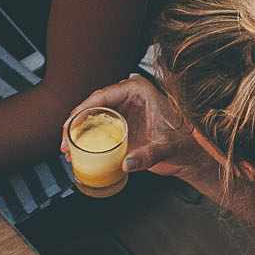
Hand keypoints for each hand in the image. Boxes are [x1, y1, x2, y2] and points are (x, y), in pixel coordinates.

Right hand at [74, 75, 200, 178]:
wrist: (189, 154)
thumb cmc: (183, 143)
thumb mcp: (165, 148)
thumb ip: (147, 156)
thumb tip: (126, 164)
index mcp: (137, 90)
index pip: (103, 95)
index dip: (83, 109)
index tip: (71, 123)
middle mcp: (128, 97)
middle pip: (93, 105)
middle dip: (75, 123)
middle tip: (65, 142)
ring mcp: (124, 111)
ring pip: (93, 117)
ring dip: (78, 133)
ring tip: (67, 150)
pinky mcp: (123, 126)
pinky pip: (100, 130)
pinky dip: (88, 140)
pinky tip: (78, 153)